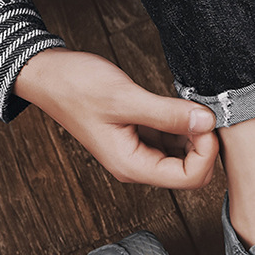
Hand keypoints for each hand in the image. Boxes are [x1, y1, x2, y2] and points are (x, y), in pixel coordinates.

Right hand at [15, 48, 218, 188]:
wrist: (48, 76)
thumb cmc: (75, 87)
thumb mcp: (124, 98)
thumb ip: (167, 113)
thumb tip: (206, 121)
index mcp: (132, 166)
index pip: (189, 178)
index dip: (206, 152)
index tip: (205, 120)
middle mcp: (137, 165)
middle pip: (191, 173)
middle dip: (205, 146)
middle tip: (203, 111)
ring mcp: (139, 152)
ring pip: (184, 156)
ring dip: (195, 135)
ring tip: (191, 106)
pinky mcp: (140, 137)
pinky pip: (172, 140)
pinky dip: (183, 126)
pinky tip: (180, 105)